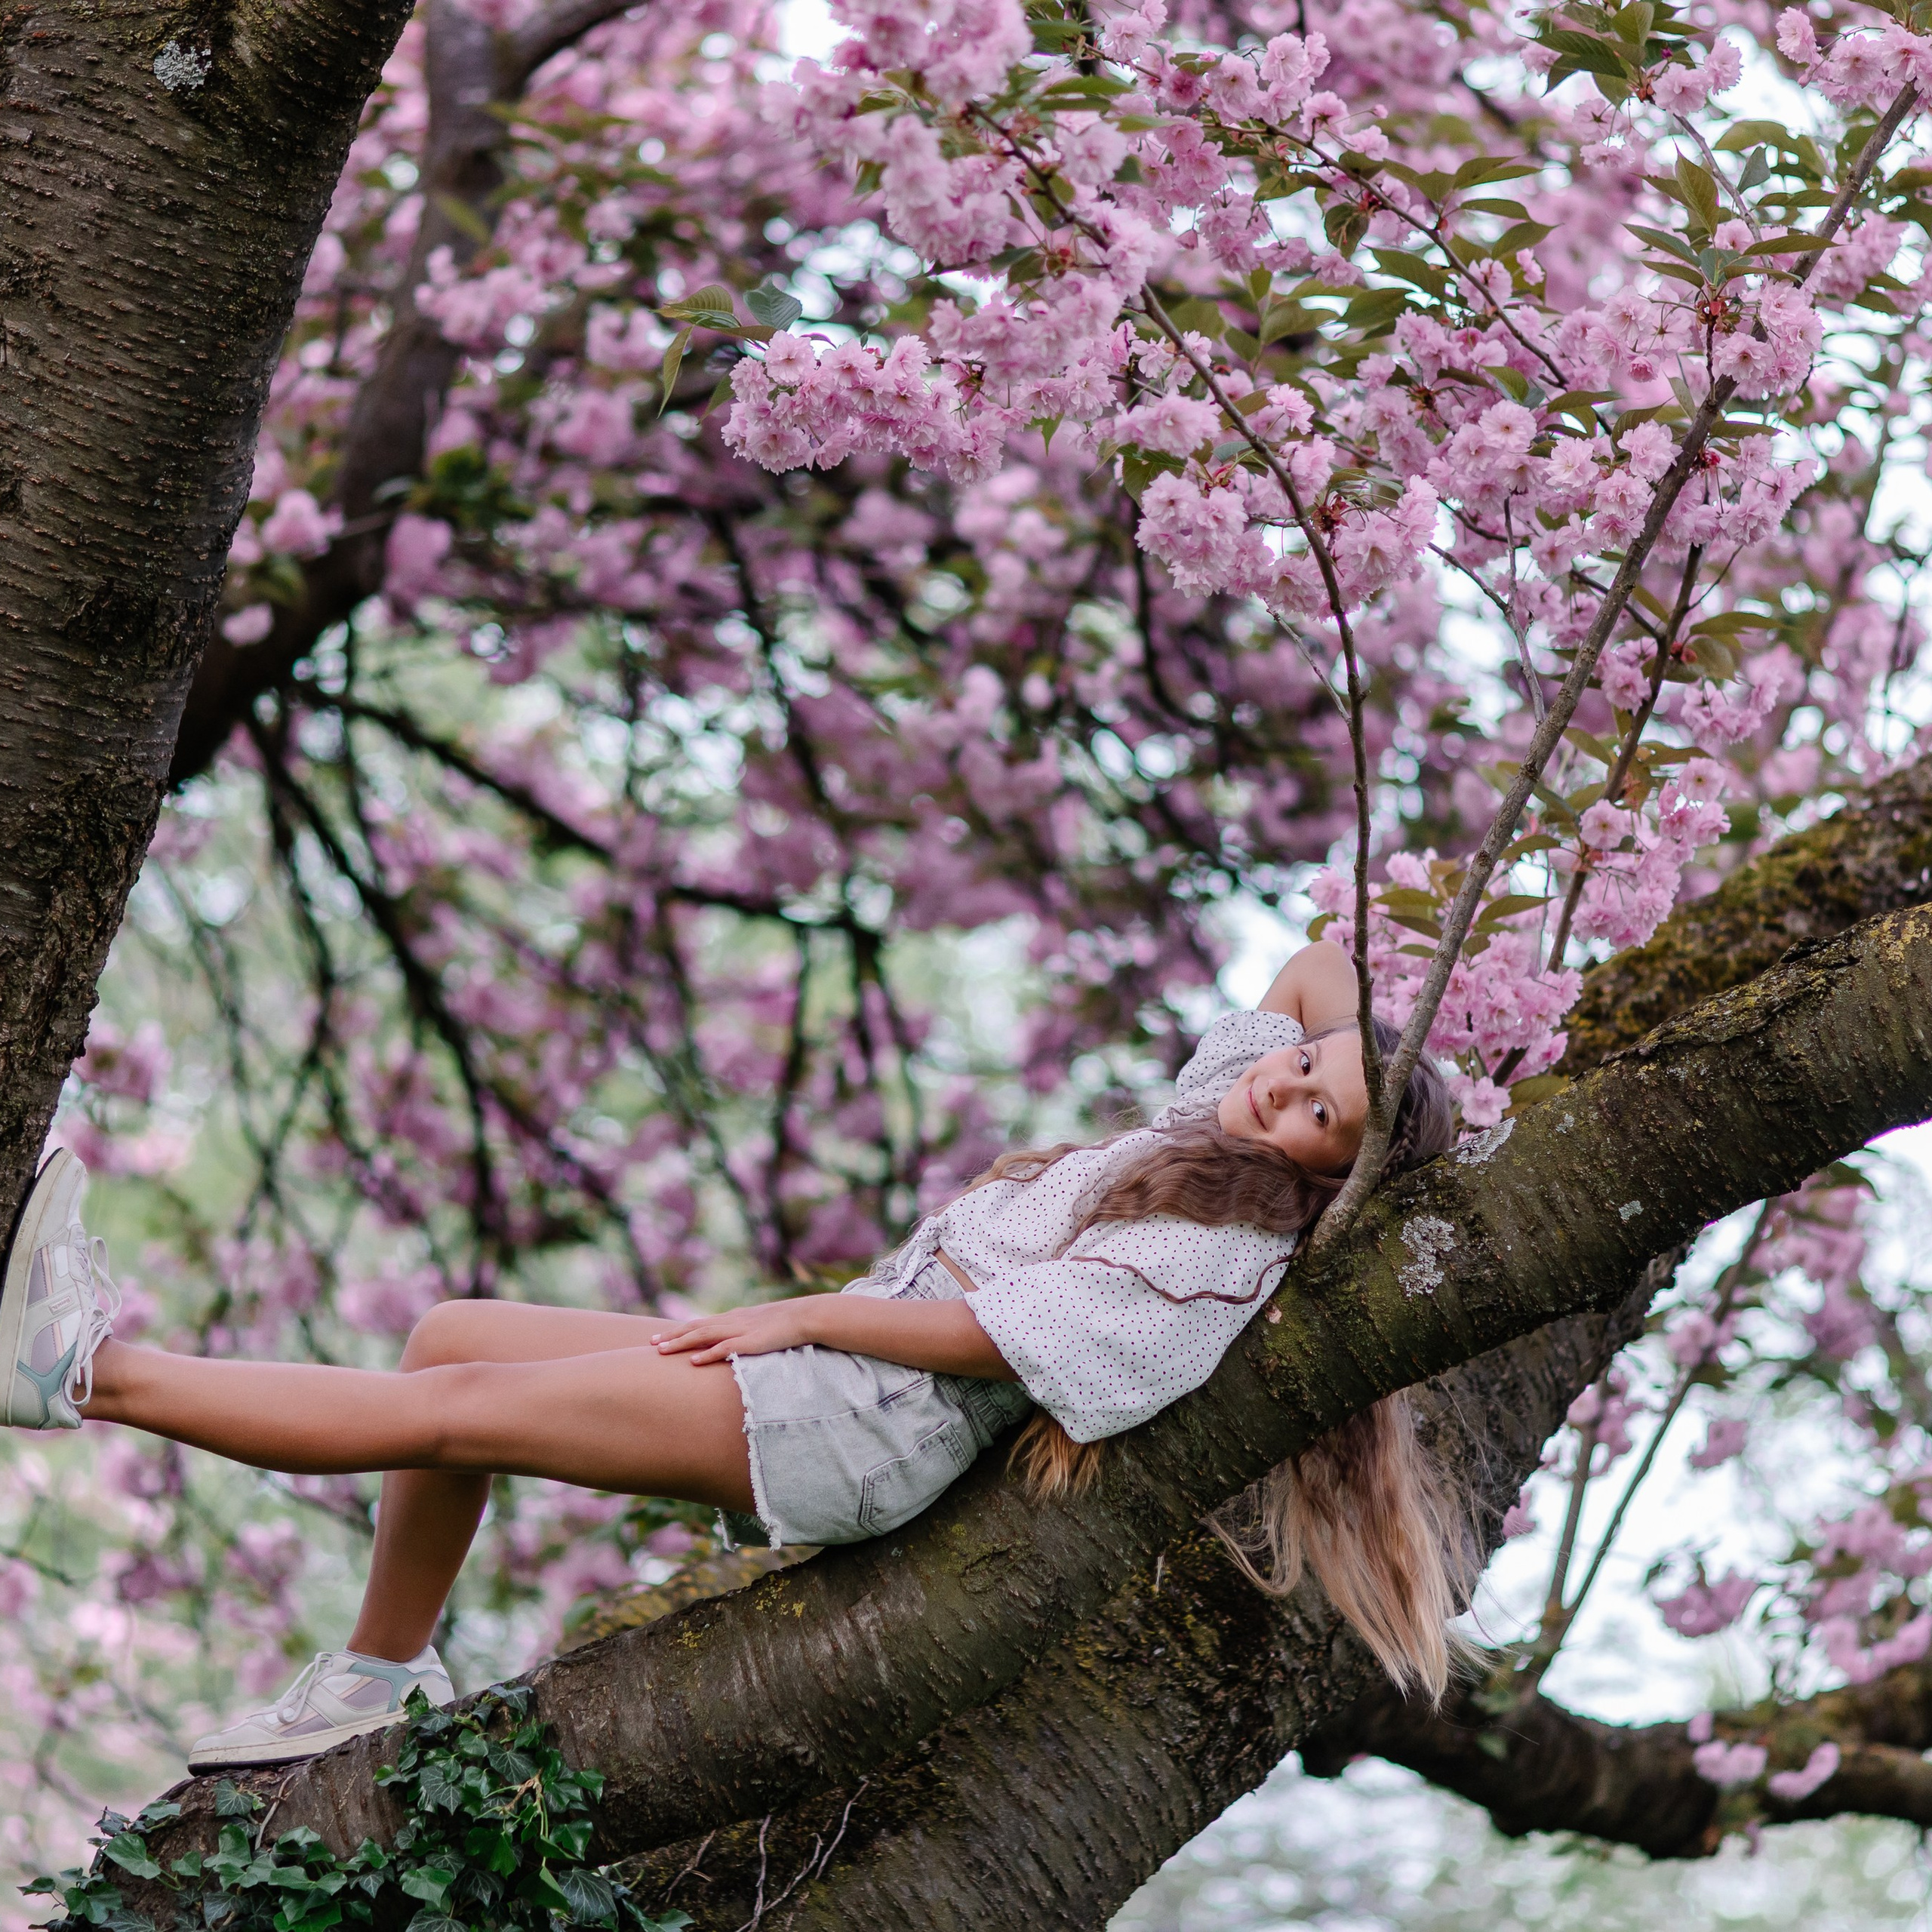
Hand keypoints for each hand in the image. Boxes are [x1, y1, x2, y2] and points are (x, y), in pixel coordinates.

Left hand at [648, 1297, 821, 1365]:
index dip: (679, 1330)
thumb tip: (733, 1345)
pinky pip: (723, 1348)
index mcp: (733, 1318)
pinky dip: (707, 1354)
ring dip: (680, 1343)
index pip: (700, 1323)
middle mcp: (731, 1321)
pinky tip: (692, 1361)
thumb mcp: (759, 1326)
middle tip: (650, 1344)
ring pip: (703, 1335)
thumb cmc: (785, 1324)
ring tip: (661, 1351)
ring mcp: (739, 1331)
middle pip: (695, 1327)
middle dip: (672, 1336)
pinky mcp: (749, 1342)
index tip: (659, 1337)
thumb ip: (745, 1332)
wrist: (805, 1317)